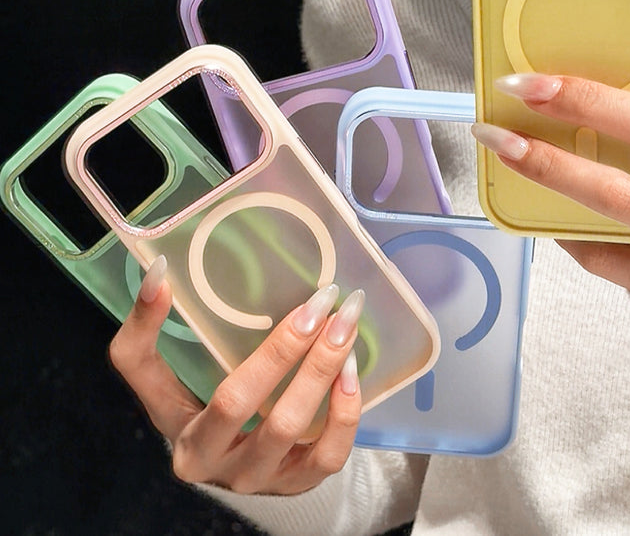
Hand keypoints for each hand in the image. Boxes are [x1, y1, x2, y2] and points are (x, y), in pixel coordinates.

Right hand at [109, 256, 363, 493]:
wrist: (241, 466)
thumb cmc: (204, 409)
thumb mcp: (173, 380)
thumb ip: (156, 333)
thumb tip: (160, 272)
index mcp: (174, 428)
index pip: (150, 373)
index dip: (149, 324)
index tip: (165, 273)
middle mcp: (210, 462)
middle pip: (239, 402)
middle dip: (283, 346)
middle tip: (320, 298)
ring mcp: (256, 478)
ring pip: (288, 426)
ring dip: (321, 369)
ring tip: (344, 325)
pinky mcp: (298, 485)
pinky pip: (328, 455)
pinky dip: (344, 411)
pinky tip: (351, 371)